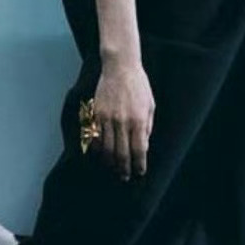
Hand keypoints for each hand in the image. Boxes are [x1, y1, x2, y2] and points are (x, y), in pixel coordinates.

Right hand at [90, 58, 154, 179]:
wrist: (120, 68)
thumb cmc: (139, 86)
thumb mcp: (150, 106)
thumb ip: (146, 127)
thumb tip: (143, 146)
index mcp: (138, 120)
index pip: (139, 150)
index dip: (139, 164)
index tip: (139, 172)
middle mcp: (122, 122)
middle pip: (121, 153)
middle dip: (124, 168)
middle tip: (124, 177)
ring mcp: (107, 118)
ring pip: (106, 148)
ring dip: (110, 162)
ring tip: (113, 169)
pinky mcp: (96, 114)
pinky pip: (94, 137)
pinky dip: (97, 149)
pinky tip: (100, 154)